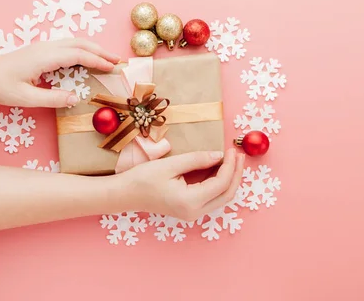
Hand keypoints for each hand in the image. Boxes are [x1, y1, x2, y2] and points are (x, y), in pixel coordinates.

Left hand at [0, 39, 119, 107]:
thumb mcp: (25, 98)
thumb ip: (52, 99)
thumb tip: (75, 99)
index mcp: (45, 57)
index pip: (79, 55)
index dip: (98, 61)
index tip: (113, 68)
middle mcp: (46, 48)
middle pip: (81, 43)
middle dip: (102, 51)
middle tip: (118, 60)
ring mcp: (44, 47)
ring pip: (75, 42)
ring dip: (94, 48)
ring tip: (108, 58)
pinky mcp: (41, 50)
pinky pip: (68, 45)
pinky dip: (84, 49)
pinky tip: (88, 58)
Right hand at [119, 148, 244, 220]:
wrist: (124, 195)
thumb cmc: (143, 179)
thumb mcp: (171, 164)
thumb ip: (197, 159)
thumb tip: (219, 155)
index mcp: (190, 202)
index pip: (220, 184)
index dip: (230, 165)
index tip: (231, 149)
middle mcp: (195, 212)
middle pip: (227, 194)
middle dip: (236, 173)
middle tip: (238, 154)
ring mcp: (193, 214)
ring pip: (222, 198)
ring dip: (230, 178)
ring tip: (233, 159)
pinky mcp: (190, 210)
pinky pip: (213, 197)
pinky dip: (220, 183)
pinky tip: (221, 168)